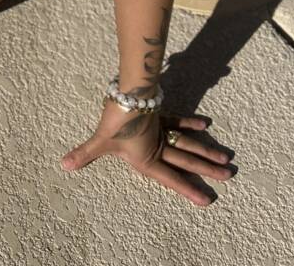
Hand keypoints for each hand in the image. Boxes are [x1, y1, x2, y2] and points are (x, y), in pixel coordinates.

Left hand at [60, 97, 234, 206]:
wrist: (127, 94)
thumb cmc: (116, 120)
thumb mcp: (101, 140)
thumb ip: (85, 154)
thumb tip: (64, 165)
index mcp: (147, 158)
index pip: (171, 178)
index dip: (188, 189)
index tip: (207, 200)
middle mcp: (158, 146)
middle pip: (187, 160)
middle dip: (207, 170)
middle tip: (229, 176)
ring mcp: (161, 129)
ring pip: (188, 143)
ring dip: (206, 150)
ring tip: (226, 159)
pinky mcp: (160, 114)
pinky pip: (178, 120)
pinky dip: (190, 122)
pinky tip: (205, 124)